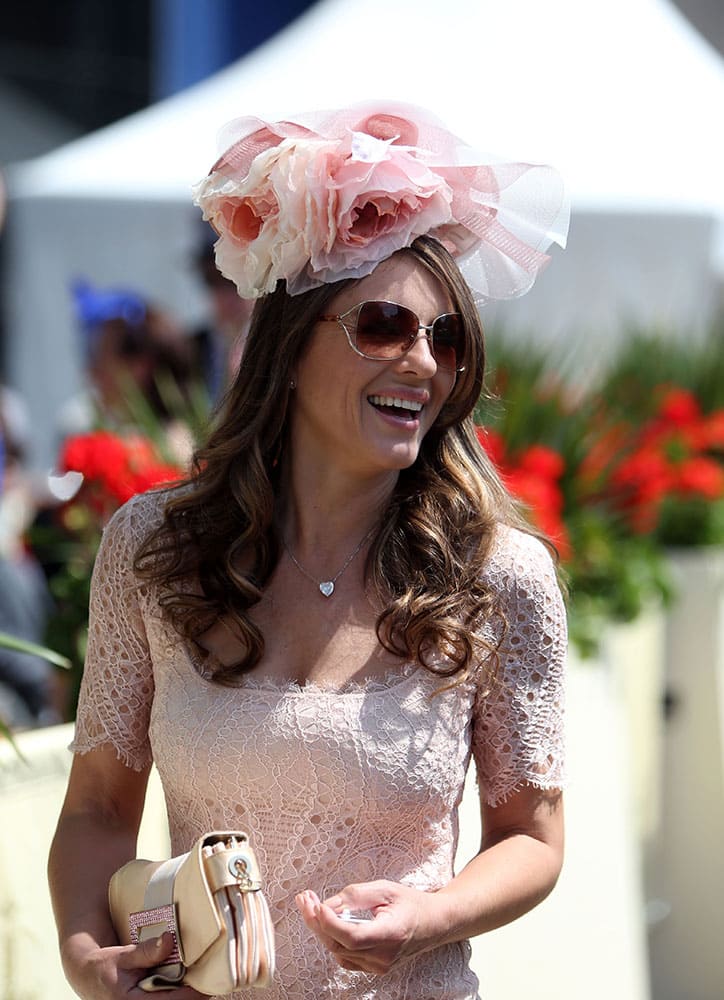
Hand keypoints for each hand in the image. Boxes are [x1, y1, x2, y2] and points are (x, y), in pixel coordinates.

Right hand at [62, 932, 204, 998]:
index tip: (208, 979)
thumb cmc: (104, 967)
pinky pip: (168, 999)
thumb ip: (147, 951)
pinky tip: (181, 978)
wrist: (87, 976)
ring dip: (184, 992)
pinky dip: (177, 991)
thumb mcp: (123, 955)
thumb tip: (169, 940)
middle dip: (192, 992)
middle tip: (205, 973)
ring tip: (194, 974)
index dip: (194, 993)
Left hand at [295, 881, 444, 974]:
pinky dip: (332, 940)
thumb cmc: (410, 903)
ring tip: (310, 905)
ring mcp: (378, 966)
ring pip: (338, 952)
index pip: (352, 936)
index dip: (329, 922)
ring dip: (321, 929)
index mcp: (390, 934)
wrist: (433, 923)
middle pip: (339, 945)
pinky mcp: (373, 967)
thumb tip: (326, 905)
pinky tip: (326, 922)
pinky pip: (344, 957)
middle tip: (304, 899)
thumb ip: (355, 895)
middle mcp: (383, 956)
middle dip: (316, 921)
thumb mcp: (385, 888)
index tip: (315, 903)